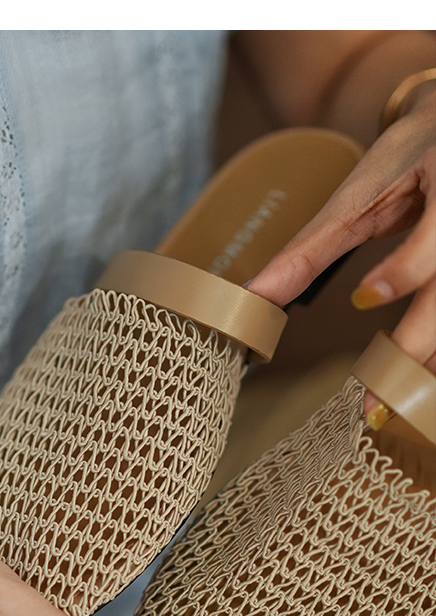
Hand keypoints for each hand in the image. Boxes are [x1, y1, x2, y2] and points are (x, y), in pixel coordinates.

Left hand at [248, 86, 435, 422]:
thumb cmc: (405, 157)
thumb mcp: (358, 196)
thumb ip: (311, 249)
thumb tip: (252, 296)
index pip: (434, 239)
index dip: (403, 270)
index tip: (361, 298)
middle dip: (417, 348)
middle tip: (375, 403)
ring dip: (431, 361)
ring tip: (393, 405)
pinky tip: (419, 378)